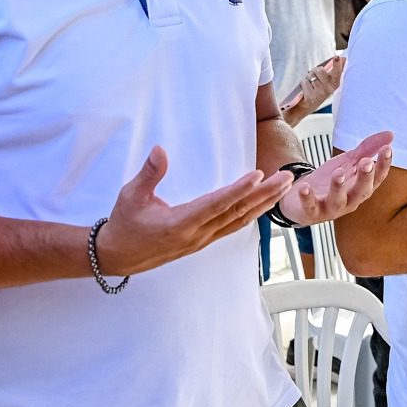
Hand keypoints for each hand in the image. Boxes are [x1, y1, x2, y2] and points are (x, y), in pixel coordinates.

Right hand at [97, 147, 291, 275]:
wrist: (119, 256)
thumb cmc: (125, 224)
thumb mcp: (131, 195)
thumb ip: (148, 173)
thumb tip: (159, 150)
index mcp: (180, 223)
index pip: (216, 204)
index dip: (239, 190)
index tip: (258, 175)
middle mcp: (196, 234)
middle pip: (237, 213)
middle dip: (264, 194)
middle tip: (287, 177)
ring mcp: (202, 240)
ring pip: (240, 221)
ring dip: (264, 204)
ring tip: (284, 188)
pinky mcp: (203, 241)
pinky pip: (233, 227)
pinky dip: (252, 214)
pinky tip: (264, 204)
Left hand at [277, 131, 393, 226]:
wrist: (301, 198)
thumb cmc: (330, 180)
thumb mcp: (349, 162)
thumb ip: (368, 149)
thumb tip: (391, 135)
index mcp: (361, 187)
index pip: (377, 177)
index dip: (383, 164)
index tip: (387, 149)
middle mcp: (350, 200)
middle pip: (361, 191)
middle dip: (365, 178)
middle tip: (366, 163)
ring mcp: (331, 208)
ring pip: (337, 201)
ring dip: (338, 187)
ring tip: (338, 173)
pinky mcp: (311, 212)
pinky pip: (310, 207)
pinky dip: (307, 198)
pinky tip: (305, 187)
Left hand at [284, 56, 345, 115]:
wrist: (307, 106)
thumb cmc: (318, 90)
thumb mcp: (328, 81)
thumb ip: (335, 70)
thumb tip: (344, 58)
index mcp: (335, 83)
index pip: (337, 72)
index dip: (337, 64)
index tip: (337, 57)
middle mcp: (329, 89)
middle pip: (319, 69)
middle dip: (314, 72)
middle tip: (314, 79)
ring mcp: (320, 93)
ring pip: (310, 76)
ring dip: (307, 79)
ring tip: (310, 86)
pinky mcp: (311, 96)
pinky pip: (304, 82)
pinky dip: (303, 84)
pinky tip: (305, 90)